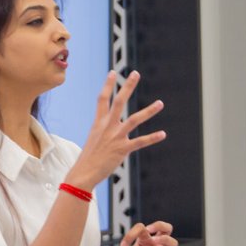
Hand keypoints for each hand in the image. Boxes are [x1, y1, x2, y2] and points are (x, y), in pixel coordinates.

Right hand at [66, 70, 164, 188]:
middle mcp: (107, 127)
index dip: (108, 85)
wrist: (83, 173)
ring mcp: (115, 137)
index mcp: (98, 123)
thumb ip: (104, 133)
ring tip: (160, 103)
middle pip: (118, 102)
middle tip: (135, 73)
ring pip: (134, 120)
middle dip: (127, 87)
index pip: (102, 99)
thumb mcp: (94, 140)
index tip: (113, 73)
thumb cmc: (89, 159)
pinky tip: (163, 134)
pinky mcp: (122, 149)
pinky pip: (140, 142)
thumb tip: (112, 134)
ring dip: (149, 111)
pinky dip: (152, 138)